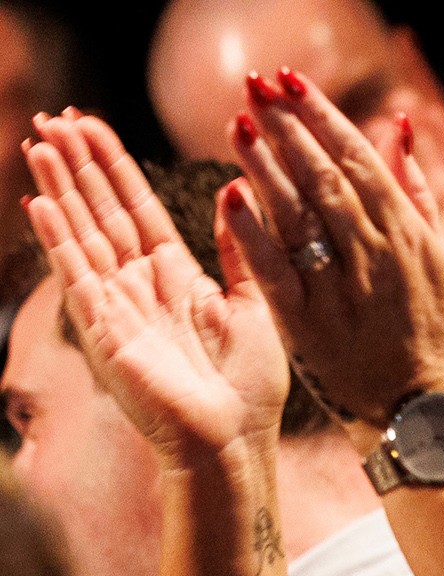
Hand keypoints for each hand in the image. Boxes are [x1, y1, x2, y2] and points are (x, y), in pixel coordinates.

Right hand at [23, 111, 288, 468]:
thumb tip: (234, 192)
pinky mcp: (106, 333)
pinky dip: (58, 240)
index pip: (137, 209)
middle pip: (102, 213)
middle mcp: (140, 288)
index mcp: (176, 279)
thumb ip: (240, 252)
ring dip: (60, 189)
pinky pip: (77, 277)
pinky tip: (38, 203)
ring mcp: (118, 308)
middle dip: (78, 165)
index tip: (90, 125)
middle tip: (53, 116)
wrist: (236, 441)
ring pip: (83, 234)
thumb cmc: (250, 387)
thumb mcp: (254, 305)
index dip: (114, 167)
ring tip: (39, 142)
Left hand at [221, 69, 443, 429]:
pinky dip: (253, 231)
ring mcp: (342, 290)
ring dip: (265, 165)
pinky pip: (276, 269)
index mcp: (408, 236)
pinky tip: (230, 195)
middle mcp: (377, 256)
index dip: (323, 117)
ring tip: (237, 124)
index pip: (359, 160)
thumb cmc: (430, 333)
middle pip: (324, 177)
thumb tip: (397, 128)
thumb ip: (417, 193)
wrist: (424, 413)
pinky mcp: (309, 325)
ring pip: (299, 215)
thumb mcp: (439, 259)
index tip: (291, 82)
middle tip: (255, 85)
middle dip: (288, 127)